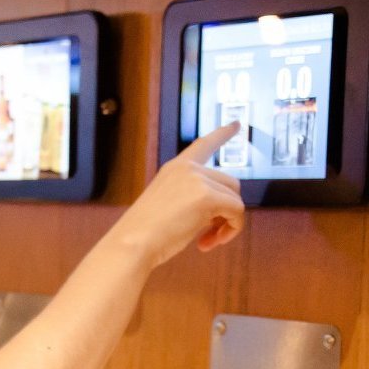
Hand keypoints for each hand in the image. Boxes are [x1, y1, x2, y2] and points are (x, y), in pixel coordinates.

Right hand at [110, 123, 246, 268]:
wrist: (131, 244)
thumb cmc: (145, 235)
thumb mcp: (168, 205)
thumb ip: (192, 199)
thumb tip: (222, 212)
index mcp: (175, 168)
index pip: (204, 145)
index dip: (223, 134)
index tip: (237, 124)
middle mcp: (188, 168)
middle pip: (230, 184)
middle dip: (225, 211)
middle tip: (208, 236)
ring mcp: (198, 179)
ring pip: (235, 199)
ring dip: (227, 224)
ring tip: (206, 241)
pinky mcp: (207, 196)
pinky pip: (237, 212)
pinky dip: (231, 230)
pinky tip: (207, 243)